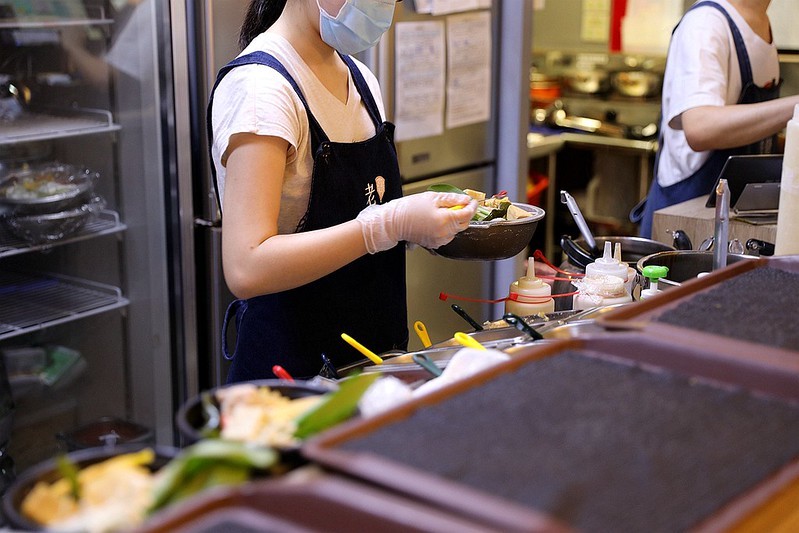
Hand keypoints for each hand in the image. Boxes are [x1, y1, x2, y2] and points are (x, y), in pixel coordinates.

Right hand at [357, 191, 476, 252]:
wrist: (394, 222)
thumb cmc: (409, 208)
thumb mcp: (432, 197)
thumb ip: (452, 199)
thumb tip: (465, 200)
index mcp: (444, 219)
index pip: (467, 214)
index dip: (472, 206)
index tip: (472, 201)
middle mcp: (444, 232)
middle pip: (464, 224)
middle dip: (465, 214)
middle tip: (460, 204)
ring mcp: (440, 240)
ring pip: (456, 230)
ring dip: (455, 221)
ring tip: (444, 212)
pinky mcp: (435, 244)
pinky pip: (448, 236)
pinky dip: (448, 228)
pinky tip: (439, 221)